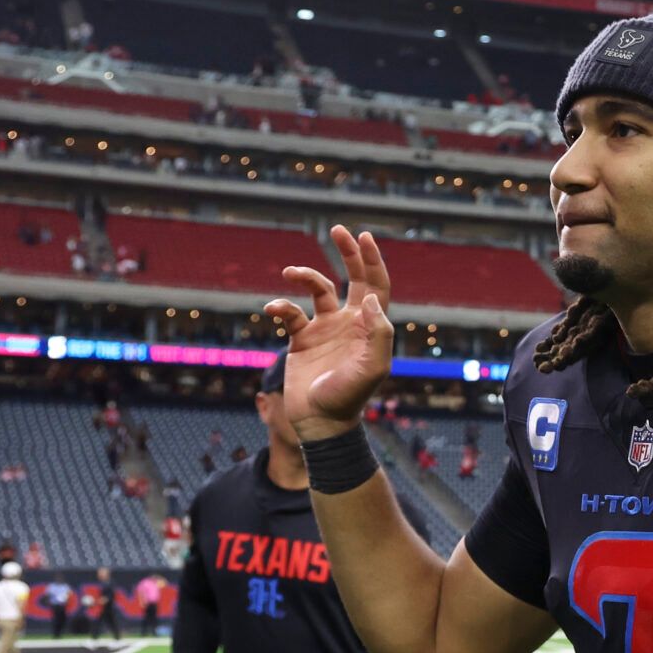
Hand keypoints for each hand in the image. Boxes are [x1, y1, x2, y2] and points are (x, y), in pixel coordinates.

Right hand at [265, 225, 394, 441]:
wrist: (321, 422)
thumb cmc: (351, 397)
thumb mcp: (374, 367)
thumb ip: (378, 332)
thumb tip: (372, 297)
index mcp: (370, 326)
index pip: (376, 286)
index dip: (373, 261)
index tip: (364, 237)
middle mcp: (349, 323)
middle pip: (353, 279)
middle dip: (348, 253)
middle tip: (339, 229)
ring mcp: (325, 330)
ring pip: (316, 290)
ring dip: (305, 276)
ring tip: (290, 273)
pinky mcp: (301, 340)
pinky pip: (290, 314)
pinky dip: (280, 306)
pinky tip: (274, 309)